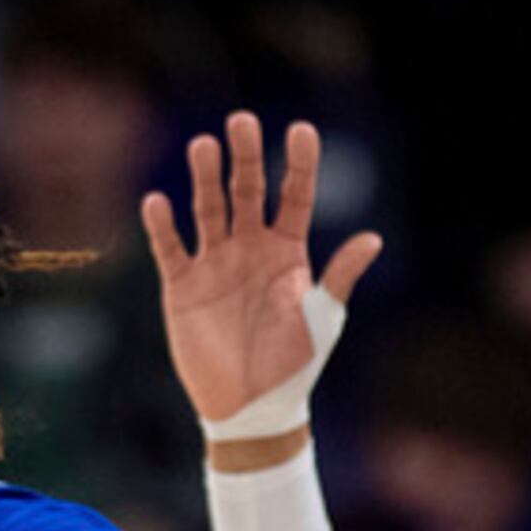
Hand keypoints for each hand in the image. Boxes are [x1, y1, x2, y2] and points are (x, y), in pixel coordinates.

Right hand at [143, 111, 381, 430]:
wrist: (253, 408)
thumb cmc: (295, 365)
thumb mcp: (323, 318)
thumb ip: (340, 276)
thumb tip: (372, 238)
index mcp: (288, 252)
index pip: (295, 196)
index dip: (298, 164)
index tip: (301, 130)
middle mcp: (250, 249)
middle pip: (246, 191)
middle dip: (244, 157)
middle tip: (241, 122)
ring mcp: (214, 264)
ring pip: (207, 209)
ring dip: (205, 178)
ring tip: (203, 146)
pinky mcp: (182, 287)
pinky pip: (170, 249)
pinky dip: (162, 226)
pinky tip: (158, 201)